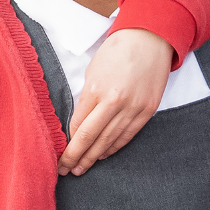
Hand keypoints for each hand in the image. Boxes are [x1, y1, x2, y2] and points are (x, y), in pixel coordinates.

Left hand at [62, 30, 174, 175]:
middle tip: (65, 170)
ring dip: (94, 157)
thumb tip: (79, 121)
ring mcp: (134, 108)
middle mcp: (115, 102)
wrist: (150, 38)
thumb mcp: (93, 71)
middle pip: (91, 138)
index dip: (69, 142)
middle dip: (76, 157)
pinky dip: (114, 147)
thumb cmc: (117, 51)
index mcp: (97, 90)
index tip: (60, 153)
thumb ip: (87, 97)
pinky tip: (103, 155)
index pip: (78, 125)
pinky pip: (128, 135)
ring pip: (110, 141)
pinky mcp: (148, 110)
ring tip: (82, 168)